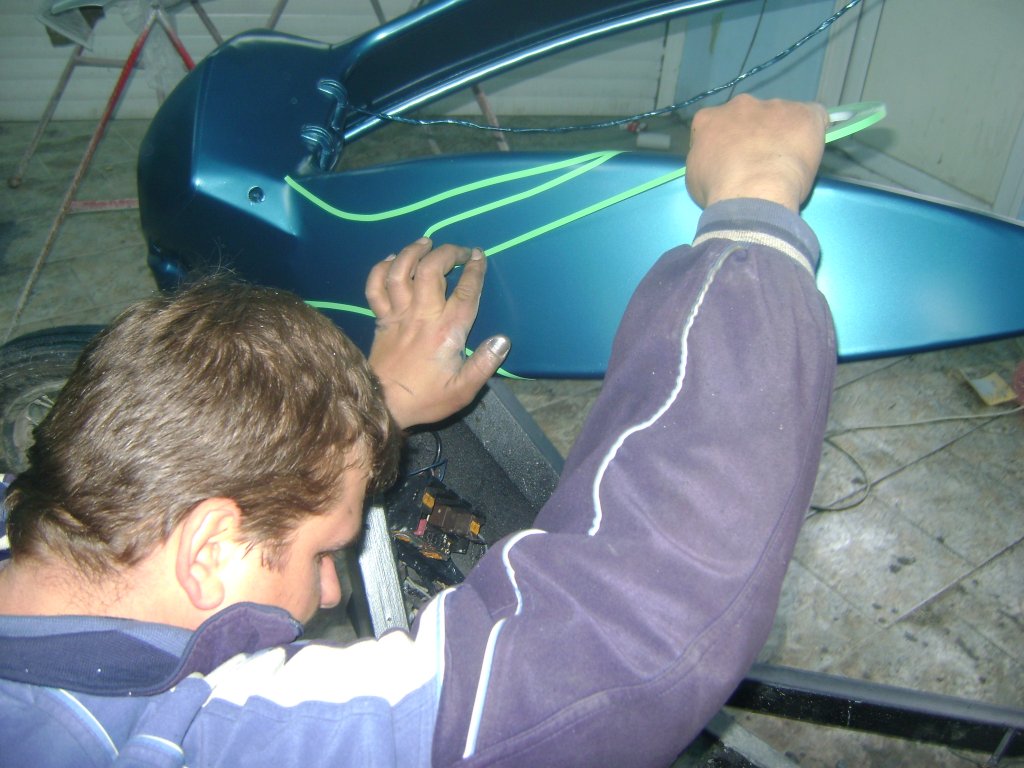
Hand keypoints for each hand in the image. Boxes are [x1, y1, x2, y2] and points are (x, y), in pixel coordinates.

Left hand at [366, 238, 509, 428]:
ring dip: (413, 252)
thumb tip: (502, 340)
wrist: (384, 406)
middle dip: (448, 253)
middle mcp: (422, 316)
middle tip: (460, 251)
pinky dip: (381, 270)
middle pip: (433, 271)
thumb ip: (484, 364)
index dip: (474, 270)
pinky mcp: (381, 321)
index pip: (465, 292)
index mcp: (447, 331)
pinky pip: (375, 288)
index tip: (479, 256)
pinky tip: (391, 260)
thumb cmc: (427, 399)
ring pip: (401, 272)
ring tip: (426, 242)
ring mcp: (398, 316)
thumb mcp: (463, 390)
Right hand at [685, 94, 827, 211]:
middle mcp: (740, 104)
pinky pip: (812, 117)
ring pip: (781, 116)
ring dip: (783, 134)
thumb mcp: (696, 177)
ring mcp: (774, 105)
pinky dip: (812, 132)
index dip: (725, 144)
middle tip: (759, 164)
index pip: (715, 125)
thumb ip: (708, 161)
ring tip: (785, 164)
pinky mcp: (805, 112)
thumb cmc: (719, 190)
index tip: (730, 162)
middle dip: (755, 135)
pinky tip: (808, 152)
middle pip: (750, 117)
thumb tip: (720, 163)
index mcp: (709, 118)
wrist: (754, 191)